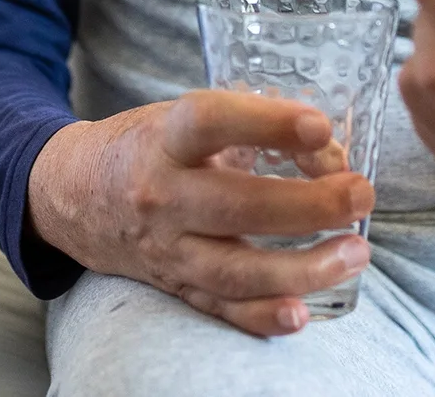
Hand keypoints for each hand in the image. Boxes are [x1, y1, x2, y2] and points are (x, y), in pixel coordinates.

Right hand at [26, 90, 374, 336]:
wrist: (74, 196)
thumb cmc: (148, 147)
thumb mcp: (180, 118)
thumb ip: (247, 126)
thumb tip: (327, 147)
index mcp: (163, 141)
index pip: (210, 123)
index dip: (266, 123)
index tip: (319, 126)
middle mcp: (160, 196)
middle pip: (236, 206)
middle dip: (309, 204)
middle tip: (361, 195)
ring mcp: (166, 248)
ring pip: (235, 269)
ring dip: (303, 267)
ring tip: (355, 252)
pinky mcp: (173, 285)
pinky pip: (220, 309)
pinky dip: (262, 316)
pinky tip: (303, 313)